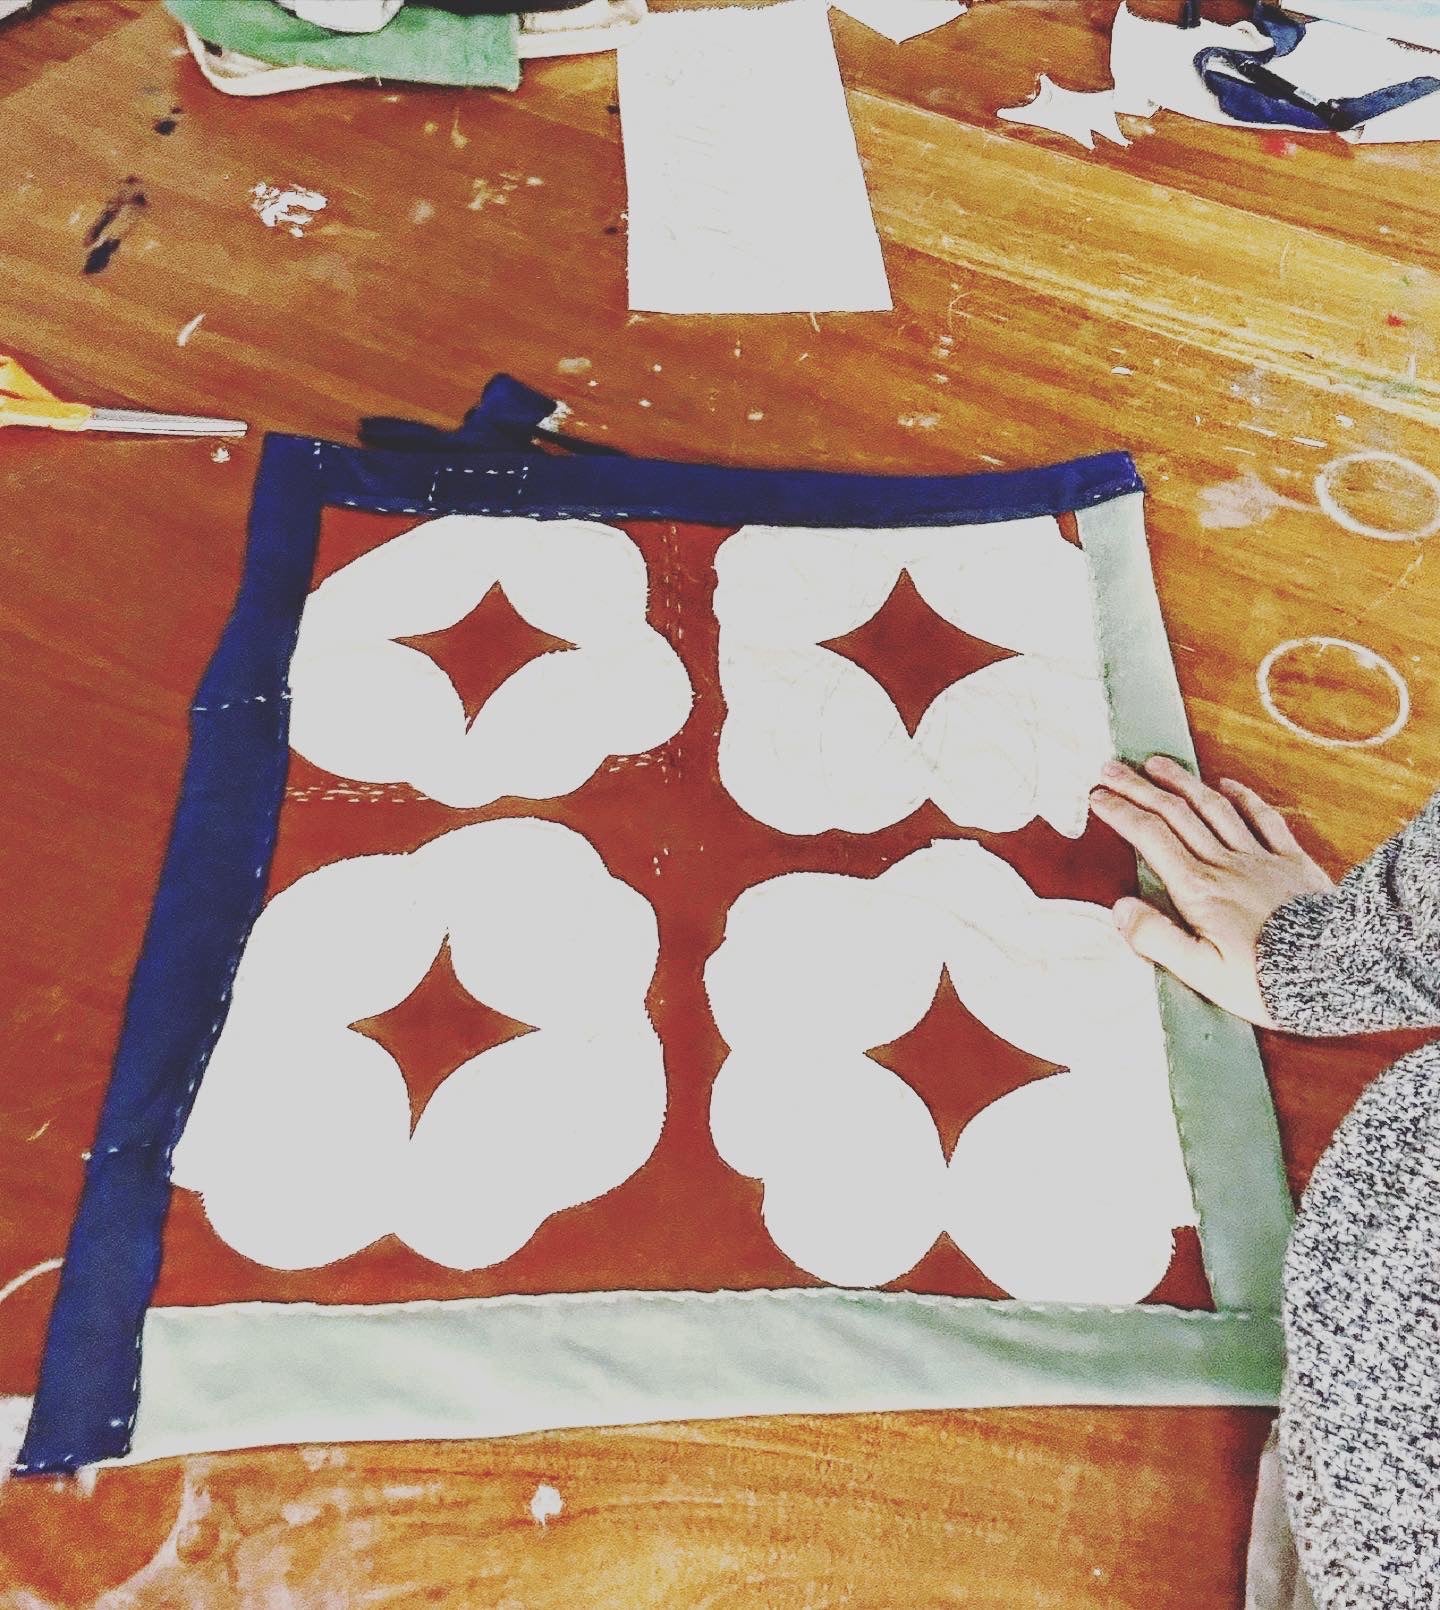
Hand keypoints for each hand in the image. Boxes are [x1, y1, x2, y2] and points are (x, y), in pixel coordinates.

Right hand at [1088, 756, 1333, 1025]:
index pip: (1150, 837)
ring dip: (1182, 782)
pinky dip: (1242, 797)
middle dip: (1139, 787)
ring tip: (1157, 765)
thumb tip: (1119, 909)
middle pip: (1174, 814)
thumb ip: (1156, 938)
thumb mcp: (1201, 972)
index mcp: (1198, 890)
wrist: (1332, 970)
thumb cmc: (1265, 980)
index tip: (1098, 798)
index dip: (1120, 813)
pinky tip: (1226, 785)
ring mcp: (1260, 858)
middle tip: (1112, 769)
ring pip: (1213, 808)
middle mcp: (1224, 865)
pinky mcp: (1292, 862)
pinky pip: (1264, 819)